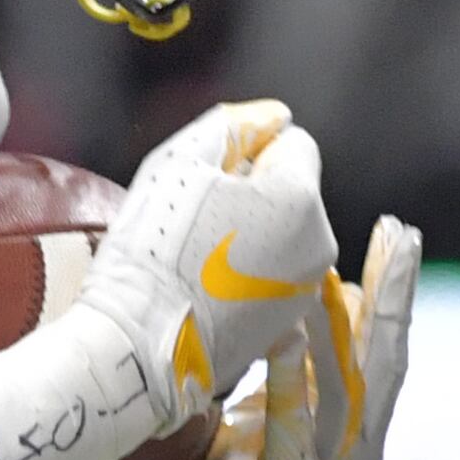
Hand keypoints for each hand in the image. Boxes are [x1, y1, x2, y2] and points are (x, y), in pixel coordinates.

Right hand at [73, 101, 342, 435]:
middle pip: (291, 191)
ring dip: (249, 232)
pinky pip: (272, 274)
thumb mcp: (181, 161)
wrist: (140, 342)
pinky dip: (245, 271)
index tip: (208, 177)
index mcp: (300, 196)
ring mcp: (304, 287)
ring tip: (195, 255)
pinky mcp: (286, 321)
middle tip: (196, 217)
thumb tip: (274, 117)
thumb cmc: (155, 247)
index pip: (293, 143)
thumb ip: (234, 125)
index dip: (249, 149)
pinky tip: (203, 284)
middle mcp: (319, 242)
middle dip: (253, 193)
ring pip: (282, 234)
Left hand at [82, 214, 420, 459]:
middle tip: (396, 230)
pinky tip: (290, 336)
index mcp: (351, 441)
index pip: (382, 355)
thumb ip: (282, 376)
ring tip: (333, 262)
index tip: (395, 235)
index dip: (392, 296)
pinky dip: (291, 380)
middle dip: (393, 292)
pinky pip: (292, 428)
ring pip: (344, 387)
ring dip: (339, 321)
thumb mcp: (257, 420)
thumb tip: (289, 304)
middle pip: (383, 363)